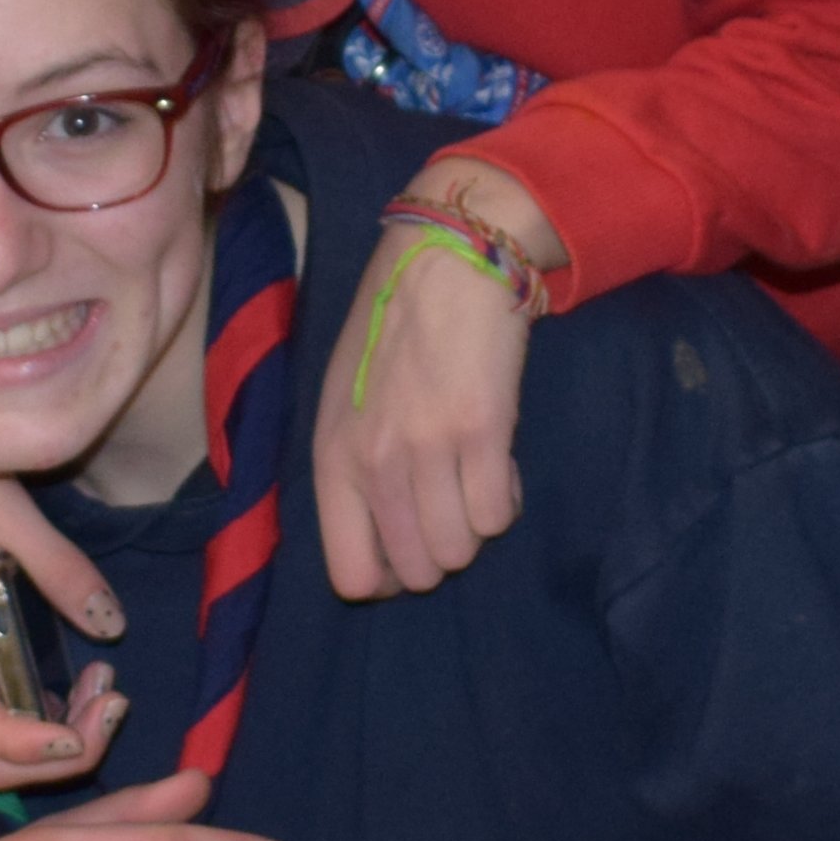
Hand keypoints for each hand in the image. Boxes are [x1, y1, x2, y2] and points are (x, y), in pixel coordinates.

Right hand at [0, 420, 123, 789]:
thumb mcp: (3, 504)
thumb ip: (57, 561)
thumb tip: (109, 624)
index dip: (14, 742)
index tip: (71, 737)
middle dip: (56, 757)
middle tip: (112, 705)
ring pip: (11, 748)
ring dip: (69, 742)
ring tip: (109, 689)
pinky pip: (26, 719)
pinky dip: (67, 721)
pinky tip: (96, 682)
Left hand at [316, 163, 545, 598]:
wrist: (446, 262)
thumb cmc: (392, 331)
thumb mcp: (345, 405)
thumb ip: (354, 474)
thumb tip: (384, 547)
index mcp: (332, 460)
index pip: (353, 576)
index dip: (391, 578)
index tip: (412, 547)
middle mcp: (374, 463)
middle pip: (420, 571)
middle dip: (442, 551)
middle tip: (450, 504)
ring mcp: (428, 450)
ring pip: (463, 550)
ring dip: (476, 526)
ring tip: (473, 477)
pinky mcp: (483, 432)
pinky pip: (500, 515)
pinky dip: (507, 500)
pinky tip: (499, 462)